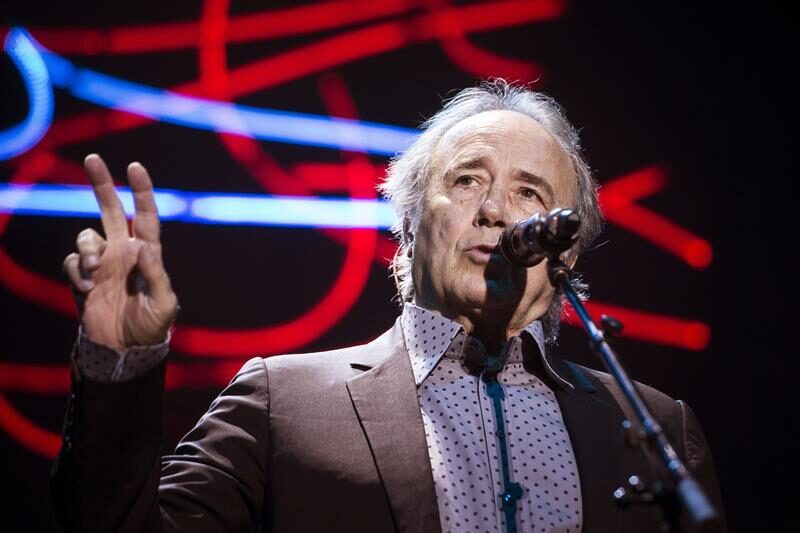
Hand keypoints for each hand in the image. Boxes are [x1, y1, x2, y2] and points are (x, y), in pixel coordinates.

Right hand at [63, 154, 177, 350]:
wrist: (126, 350)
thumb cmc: (151, 327)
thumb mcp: (164, 302)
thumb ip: (156, 274)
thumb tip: (142, 246)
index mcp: (147, 254)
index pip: (145, 216)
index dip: (141, 191)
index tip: (135, 166)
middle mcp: (124, 253)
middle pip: (111, 210)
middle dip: (102, 184)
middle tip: (93, 160)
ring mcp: (103, 265)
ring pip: (86, 236)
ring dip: (87, 249)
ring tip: (96, 272)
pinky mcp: (84, 279)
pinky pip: (72, 262)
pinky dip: (77, 271)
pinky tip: (88, 288)